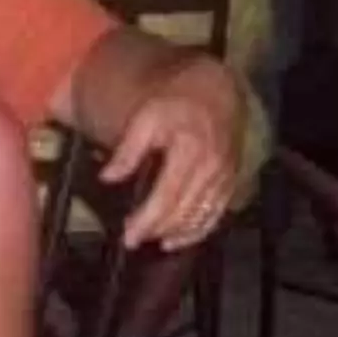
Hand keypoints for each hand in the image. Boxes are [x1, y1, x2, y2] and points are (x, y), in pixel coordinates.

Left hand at [101, 53, 241, 252]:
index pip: (166, 197)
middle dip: (157, 230)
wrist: (216, 94)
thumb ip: (128, 149)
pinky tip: (179, 239)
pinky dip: (198, 231)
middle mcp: (211, 170)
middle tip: (133, 240)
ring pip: (201, 218)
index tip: (128, 236)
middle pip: (183, 212)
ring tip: (153, 241)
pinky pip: (216, 215)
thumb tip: (107, 177)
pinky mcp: (231, 183)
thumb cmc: (175, 106)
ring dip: (177, 234)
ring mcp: (224, 179)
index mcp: (189, 152)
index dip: (147, 221)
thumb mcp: (145, 118)